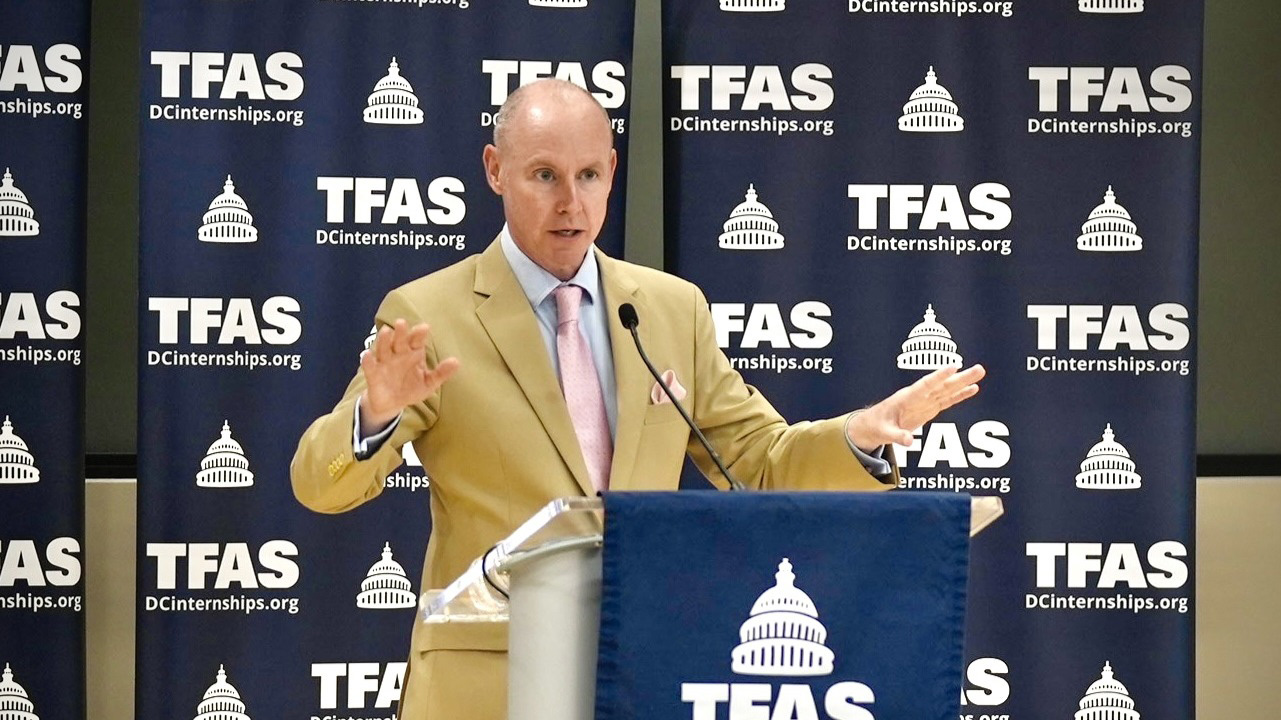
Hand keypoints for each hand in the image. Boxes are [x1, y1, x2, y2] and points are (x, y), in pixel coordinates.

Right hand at [359, 319, 459, 433]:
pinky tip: (366, 355)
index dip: (419, 334)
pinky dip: (367, 361)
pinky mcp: (373, 374)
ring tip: (385, 332)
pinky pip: (370, 366)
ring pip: (383, 349)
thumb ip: (441, 373)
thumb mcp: (429, 383)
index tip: (424, 327)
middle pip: (398, 341)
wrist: (393, 404)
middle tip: (401, 323)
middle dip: (400, 333)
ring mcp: (384, 363)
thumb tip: (457, 362)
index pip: (416, 341)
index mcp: (413, 353)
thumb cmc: (412, 388)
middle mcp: (398, 354)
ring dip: (384, 341)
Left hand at [846, 364, 985, 452]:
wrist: (872, 425)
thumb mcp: (883, 433)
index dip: (939, 377)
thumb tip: (909, 441)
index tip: (953, 367)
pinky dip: (960, 395)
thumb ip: (897, 436)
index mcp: (906, 399)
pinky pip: (947, 400)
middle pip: (942, 385)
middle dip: (960, 378)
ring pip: (947, 390)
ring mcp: (925, 401)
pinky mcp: (929, 408)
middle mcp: (918, 397)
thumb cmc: (876, 426)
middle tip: (979, 369)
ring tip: (980, 373)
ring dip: (963, 382)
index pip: (925, 386)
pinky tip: (973, 388)